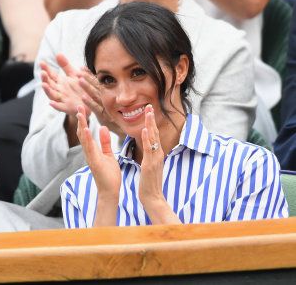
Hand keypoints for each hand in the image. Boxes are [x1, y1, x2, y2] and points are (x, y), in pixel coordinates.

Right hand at [40, 53, 91, 116]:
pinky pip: (60, 107)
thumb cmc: (81, 88)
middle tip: (42, 73)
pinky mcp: (68, 108)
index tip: (41, 62)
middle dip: (45, 79)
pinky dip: (55, 105)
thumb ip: (65, 65)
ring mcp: (63, 99)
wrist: (91, 102)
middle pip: (50, 84)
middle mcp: (59, 91)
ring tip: (43, 85)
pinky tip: (51, 103)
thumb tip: (57, 53)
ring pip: (52, 95)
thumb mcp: (74, 74)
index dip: (46, 69)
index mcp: (60, 83)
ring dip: (47, 90)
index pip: (51, 75)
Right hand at [76, 105, 120, 197]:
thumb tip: (103, 128)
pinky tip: (87, 129)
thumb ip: (105, 142)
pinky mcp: (94, 162)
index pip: (86, 133)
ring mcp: (90, 157)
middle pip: (82, 133)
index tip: (83, 108)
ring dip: (82, 126)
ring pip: (84, 139)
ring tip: (81, 114)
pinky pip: (90, 148)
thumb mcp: (108, 155)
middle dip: (81, 120)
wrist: (109, 192)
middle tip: (79, 106)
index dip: (84, 121)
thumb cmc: (109, 176)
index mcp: (93, 151)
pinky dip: (87, 138)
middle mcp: (89, 153)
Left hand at [78, 68, 121, 134]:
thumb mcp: (120, 103)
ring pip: (96, 96)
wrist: (131, 129)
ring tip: (79, 80)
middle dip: (88, 79)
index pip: (100, 82)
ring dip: (88, 88)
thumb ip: (115, 93)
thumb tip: (108, 81)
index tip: (82, 68)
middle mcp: (110, 100)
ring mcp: (107, 108)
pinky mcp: (105, 117)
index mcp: (112, 95)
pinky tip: (83, 97)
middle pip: (98, 87)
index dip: (91, 75)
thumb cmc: (125, 115)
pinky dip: (90, 103)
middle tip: (79, 70)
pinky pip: (97, 109)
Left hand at [138, 105, 178, 223]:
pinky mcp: (150, 165)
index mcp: (155, 154)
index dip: (151, 123)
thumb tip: (148, 148)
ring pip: (153, 138)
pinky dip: (148, 139)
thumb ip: (150, 156)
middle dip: (152, 119)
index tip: (148, 111)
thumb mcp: (149, 165)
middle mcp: (157, 154)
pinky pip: (149, 149)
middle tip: (149, 105)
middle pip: (155, 133)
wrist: (152, 197)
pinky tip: (146, 130)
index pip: (153, 135)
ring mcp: (155, 159)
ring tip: (148, 112)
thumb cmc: (149, 182)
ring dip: (150, 124)